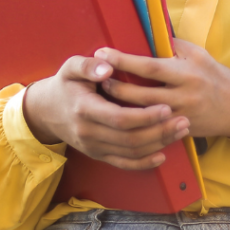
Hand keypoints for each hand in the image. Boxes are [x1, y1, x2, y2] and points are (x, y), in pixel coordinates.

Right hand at [22, 55, 191, 169]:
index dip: (145, 116)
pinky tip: (162, 154)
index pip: (120, 118)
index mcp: (84, 109)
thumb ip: (88, 65)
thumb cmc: (65, 84)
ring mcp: (93, 147)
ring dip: (158, 144)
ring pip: (131, 152)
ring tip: (180, 131)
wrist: (46, 111)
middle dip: (159, 131)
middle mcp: (88, 132)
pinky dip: (144, 163)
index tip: (166, 108)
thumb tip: (108, 67)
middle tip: (183, 120)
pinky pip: (124, 164)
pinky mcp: (98, 155)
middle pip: (130, 138)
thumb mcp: (70, 67)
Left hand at [97, 38, 229, 139]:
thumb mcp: (196, 53)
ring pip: (144, 115)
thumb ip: (170, 45)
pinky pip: (153, 129)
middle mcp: (183, 96)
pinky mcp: (180, 131)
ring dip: (120, 106)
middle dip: (116, 87)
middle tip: (96, 78)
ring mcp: (181, 117)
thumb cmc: (213, 74)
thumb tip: (144, 30)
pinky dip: (134, 123)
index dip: (124, 60)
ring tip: (102, 95)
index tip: (103, 53)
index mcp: (186, 73)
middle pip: (141, 95)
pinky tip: (119, 117)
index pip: (149, 67)